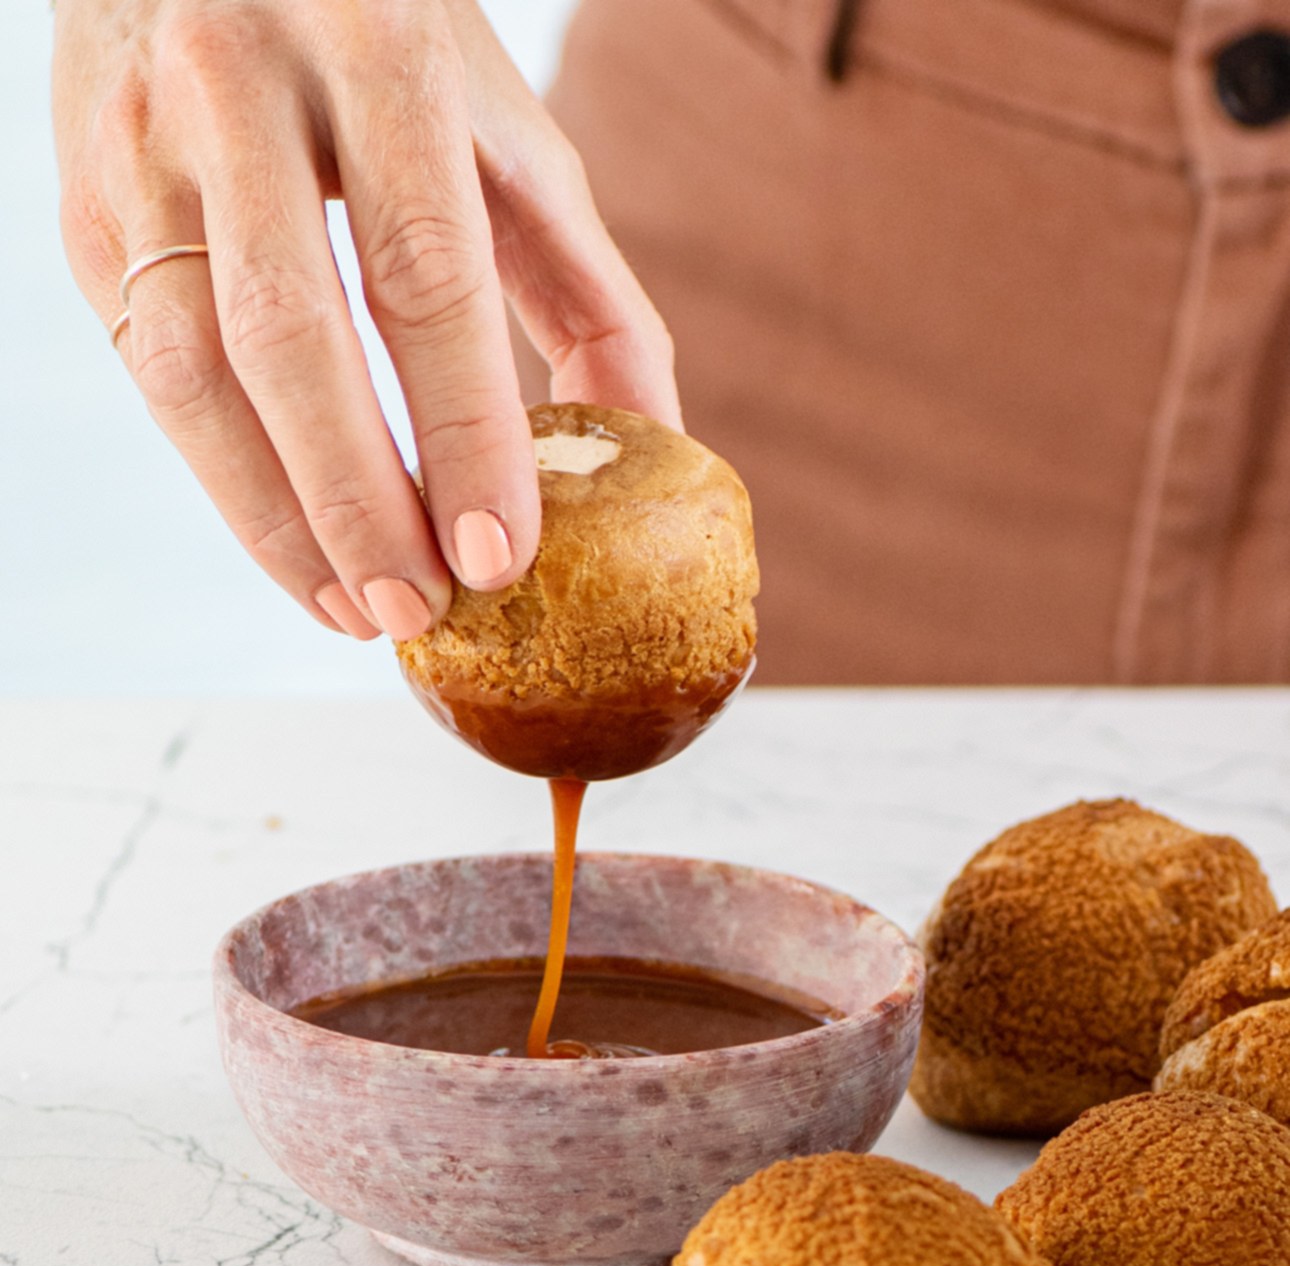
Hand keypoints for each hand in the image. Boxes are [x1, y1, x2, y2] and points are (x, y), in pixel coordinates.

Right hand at [52, 0, 679, 639]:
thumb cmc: (384, 47)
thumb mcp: (506, 132)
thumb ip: (585, 287)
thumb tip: (653, 449)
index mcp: (376, 48)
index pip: (422, 269)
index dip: (463, 426)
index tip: (499, 555)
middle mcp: (236, 81)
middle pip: (290, 334)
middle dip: (360, 501)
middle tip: (421, 613)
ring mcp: (137, 143)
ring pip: (190, 371)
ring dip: (277, 521)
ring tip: (357, 612)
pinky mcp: (81, 205)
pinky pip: (150, 371)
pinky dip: (226, 482)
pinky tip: (297, 549)